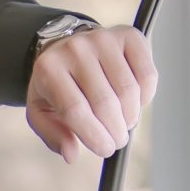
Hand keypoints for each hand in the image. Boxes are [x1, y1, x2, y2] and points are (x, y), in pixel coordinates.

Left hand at [26, 22, 157, 163]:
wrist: (68, 47)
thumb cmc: (57, 84)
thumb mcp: (41, 111)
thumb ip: (53, 135)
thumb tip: (71, 154)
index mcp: (49, 68)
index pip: (75, 109)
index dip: (94, 135)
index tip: (105, 150)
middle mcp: (75, 48)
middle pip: (104, 102)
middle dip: (115, 131)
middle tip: (116, 140)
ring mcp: (103, 39)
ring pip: (128, 91)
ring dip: (130, 117)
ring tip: (123, 122)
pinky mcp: (128, 36)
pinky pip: (147, 75)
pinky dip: (145, 96)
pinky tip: (134, 102)